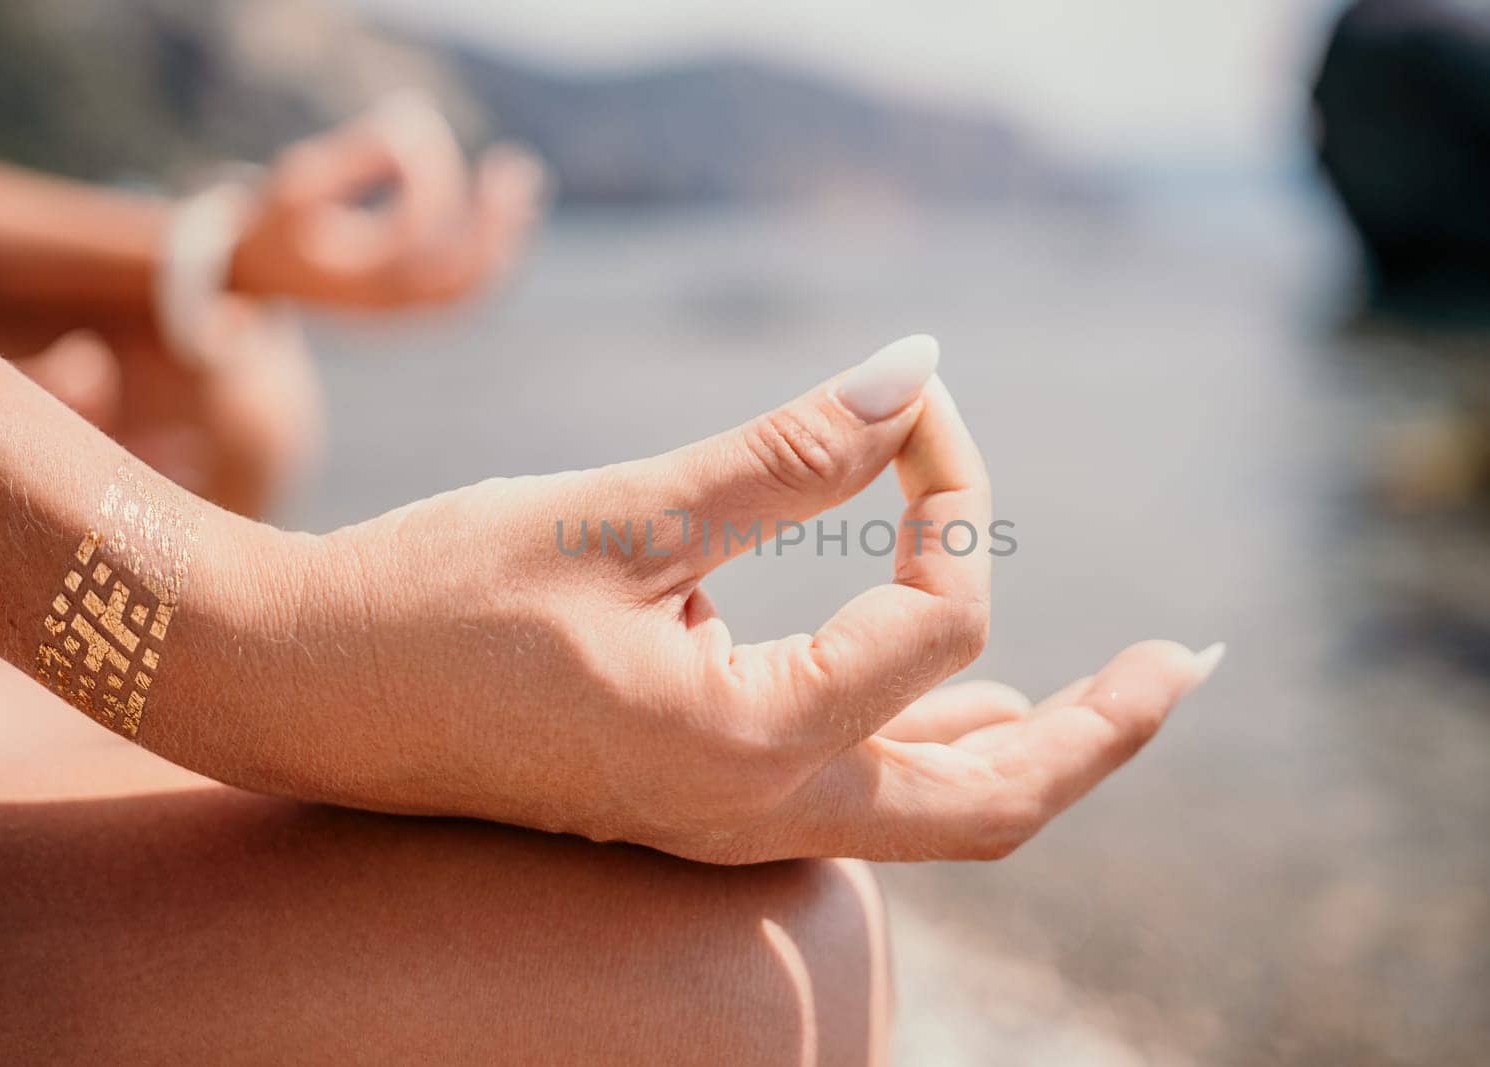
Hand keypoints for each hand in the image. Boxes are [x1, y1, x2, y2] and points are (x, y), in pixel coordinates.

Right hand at [156, 336, 1220, 862]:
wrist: (299, 689)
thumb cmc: (436, 599)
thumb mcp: (619, 516)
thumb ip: (782, 455)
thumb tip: (918, 371)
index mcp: (751, 745)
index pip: (939, 614)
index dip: (955, 486)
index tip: (913, 397)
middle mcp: (761, 813)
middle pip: (996, 802)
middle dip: (1106, 730)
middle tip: (1190, 665)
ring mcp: (732, 819)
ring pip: (935, 809)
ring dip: (1036, 743)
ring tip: (1127, 689)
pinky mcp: (700, 792)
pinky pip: (858, 790)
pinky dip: (930, 738)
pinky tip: (968, 690)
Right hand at [228, 92, 542, 308]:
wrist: (263, 274)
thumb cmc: (281, 218)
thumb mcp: (301, 178)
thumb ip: (355, 154)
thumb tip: (414, 129)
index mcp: (351, 278)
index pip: (411, 233)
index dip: (426, 180)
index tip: (416, 131)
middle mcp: (384, 306)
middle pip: (456, 276)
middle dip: (491, 222)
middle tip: (516, 167)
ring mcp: (405, 314)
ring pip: (470, 286)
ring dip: (505, 236)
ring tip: (524, 179)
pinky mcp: (417, 309)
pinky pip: (468, 288)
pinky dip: (495, 252)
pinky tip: (513, 210)